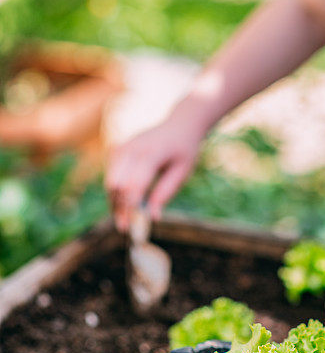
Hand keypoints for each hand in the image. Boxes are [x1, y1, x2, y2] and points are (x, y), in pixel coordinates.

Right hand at [106, 101, 204, 230]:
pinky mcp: (118, 148)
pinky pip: (111, 175)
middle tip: (126, 227)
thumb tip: (153, 217)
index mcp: (152, 153)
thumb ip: (165, 193)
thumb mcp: (182, 172)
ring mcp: (123, 146)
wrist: (179, 125)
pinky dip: (116, 191)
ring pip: (110, 181)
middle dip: (119, 207)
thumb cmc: (184, 150)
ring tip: (125, 218)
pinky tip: (126, 202)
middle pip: (117, 185)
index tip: (131, 227)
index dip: (130, 207)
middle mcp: (133, 148)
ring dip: (115, 201)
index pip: (134, 185)